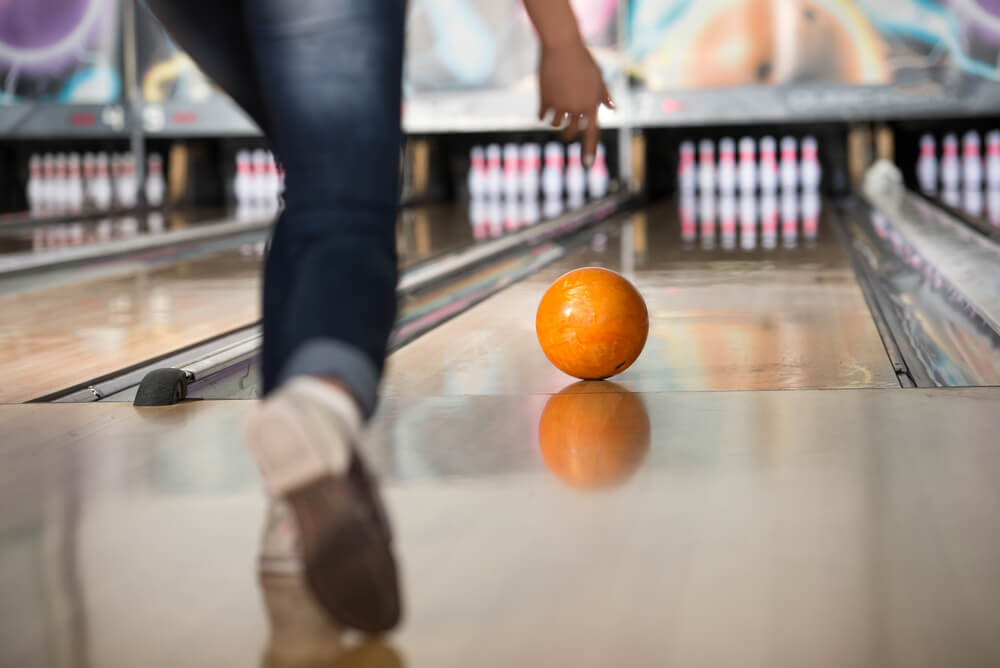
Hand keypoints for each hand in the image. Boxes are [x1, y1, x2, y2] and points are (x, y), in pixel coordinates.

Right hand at [537, 40, 613, 164]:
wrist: (562, 46)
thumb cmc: (582, 59)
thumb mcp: (598, 76)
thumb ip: (603, 95)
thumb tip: (612, 109)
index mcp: (592, 104)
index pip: (592, 132)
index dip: (589, 149)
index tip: (588, 165)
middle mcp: (577, 108)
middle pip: (571, 132)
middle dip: (568, 134)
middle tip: (565, 132)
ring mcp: (561, 105)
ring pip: (555, 125)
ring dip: (554, 121)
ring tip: (555, 109)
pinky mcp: (546, 100)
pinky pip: (542, 116)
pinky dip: (543, 113)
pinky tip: (544, 105)